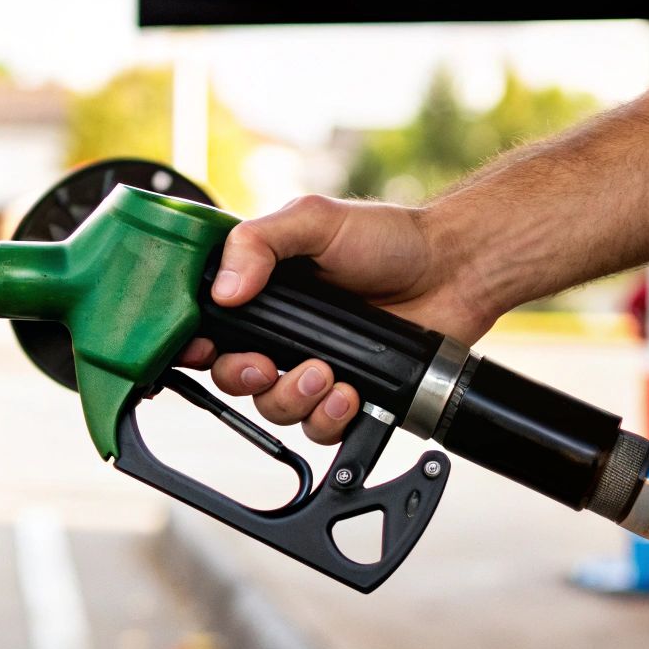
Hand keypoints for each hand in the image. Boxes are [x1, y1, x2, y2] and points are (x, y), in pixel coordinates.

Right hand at [177, 194, 494, 444]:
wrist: (454, 271)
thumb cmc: (388, 238)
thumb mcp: (314, 220)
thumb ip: (259, 243)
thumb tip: (223, 290)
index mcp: (261, 290)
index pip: (208, 326)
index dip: (195, 345)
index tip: (202, 351)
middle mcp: (281, 332)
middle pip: (232, 377)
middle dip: (244, 378)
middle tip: (268, 367)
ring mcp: (311, 366)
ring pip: (272, 408)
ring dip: (292, 398)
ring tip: (326, 374)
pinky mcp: (345, 394)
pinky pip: (318, 428)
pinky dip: (328, 417)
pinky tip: (350, 393)